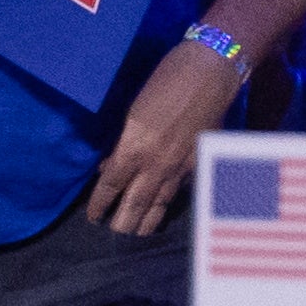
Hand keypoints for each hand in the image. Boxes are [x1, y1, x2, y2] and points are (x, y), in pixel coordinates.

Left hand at [85, 37, 237, 233]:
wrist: (211, 72)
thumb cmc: (167, 80)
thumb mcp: (134, 109)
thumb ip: (123, 141)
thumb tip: (111, 164)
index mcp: (134, 147)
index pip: (111, 185)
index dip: (100, 204)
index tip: (93, 217)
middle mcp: (156, 163)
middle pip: (135, 203)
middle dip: (123, 222)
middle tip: (115, 234)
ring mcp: (181, 166)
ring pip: (161, 203)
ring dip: (148, 220)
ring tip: (139, 233)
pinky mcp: (200, 163)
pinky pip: (182, 189)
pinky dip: (173, 201)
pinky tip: (168, 207)